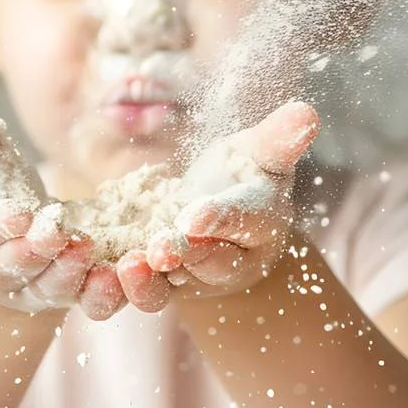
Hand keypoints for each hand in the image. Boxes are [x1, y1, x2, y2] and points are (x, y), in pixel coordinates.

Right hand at [0, 108, 127, 319]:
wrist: (12, 227)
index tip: (20, 214)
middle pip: (7, 269)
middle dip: (32, 252)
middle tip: (57, 232)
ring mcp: (28, 288)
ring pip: (45, 289)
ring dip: (66, 273)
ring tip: (86, 249)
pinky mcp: (64, 296)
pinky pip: (82, 303)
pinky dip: (98, 295)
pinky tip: (114, 278)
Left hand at [115, 101, 320, 310]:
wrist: (219, 219)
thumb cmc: (244, 176)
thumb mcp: (260, 153)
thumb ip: (279, 139)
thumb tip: (308, 114)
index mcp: (262, 225)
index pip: (245, 221)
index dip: (222, 219)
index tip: (195, 217)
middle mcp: (232, 261)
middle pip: (210, 262)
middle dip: (185, 255)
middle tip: (160, 249)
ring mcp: (193, 279)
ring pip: (172, 287)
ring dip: (148, 282)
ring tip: (127, 266)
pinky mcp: (160, 287)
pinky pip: (141, 292)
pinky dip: (119, 289)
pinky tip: (99, 275)